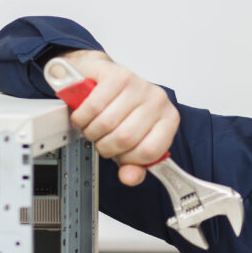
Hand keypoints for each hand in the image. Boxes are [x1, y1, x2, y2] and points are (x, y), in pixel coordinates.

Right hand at [56, 50, 178, 185]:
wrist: (102, 80)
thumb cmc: (121, 111)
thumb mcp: (131, 143)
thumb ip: (134, 165)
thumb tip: (129, 177)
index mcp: (168, 120)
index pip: (150, 152)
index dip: (128, 159)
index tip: (120, 154)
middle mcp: (158, 100)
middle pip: (125, 138)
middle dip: (105, 146)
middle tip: (102, 139)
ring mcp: (138, 85)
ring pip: (107, 123)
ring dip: (91, 131)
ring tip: (93, 126)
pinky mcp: (116, 75)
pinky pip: (93, 106)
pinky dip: (83, 116)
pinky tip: (84, 115)